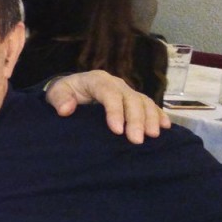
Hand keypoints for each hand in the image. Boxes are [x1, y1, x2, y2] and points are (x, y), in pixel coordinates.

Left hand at [45, 70, 169, 143]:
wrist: (72, 90)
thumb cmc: (64, 93)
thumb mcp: (55, 94)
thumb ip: (59, 100)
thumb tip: (66, 109)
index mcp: (97, 80)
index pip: (109, 93)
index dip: (115, 111)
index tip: (116, 130)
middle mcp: (116, 84)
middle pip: (131, 99)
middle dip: (135, 119)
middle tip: (136, 140)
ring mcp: (127, 91)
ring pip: (144, 102)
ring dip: (150, 119)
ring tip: (153, 136)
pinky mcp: (134, 99)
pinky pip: (150, 105)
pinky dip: (158, 115)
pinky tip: (166, 127)